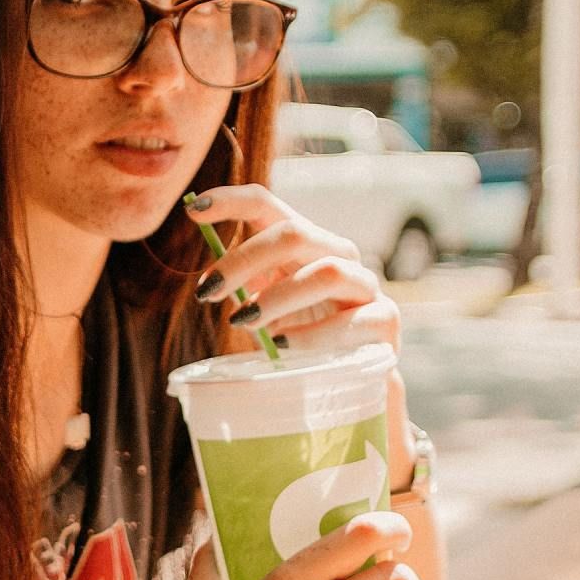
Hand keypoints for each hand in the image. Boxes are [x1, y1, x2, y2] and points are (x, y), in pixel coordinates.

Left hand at [188, 182, 400, 359]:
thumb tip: (209, 281)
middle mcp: (338, 253)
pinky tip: (282, 346)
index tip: (194, 210)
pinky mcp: (385, 321)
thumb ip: (246, 287)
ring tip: (242, 322)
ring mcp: (365, 285)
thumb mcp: (267, 306)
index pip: (268, 204)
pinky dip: (310, 335)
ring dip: (277, 297)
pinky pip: (350, 322)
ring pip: (326, 273)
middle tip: (207, 293)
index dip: (231, 200)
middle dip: (244, 259)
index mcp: (304, 243)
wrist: (353, 379)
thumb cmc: (301, 336)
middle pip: (294, 234)